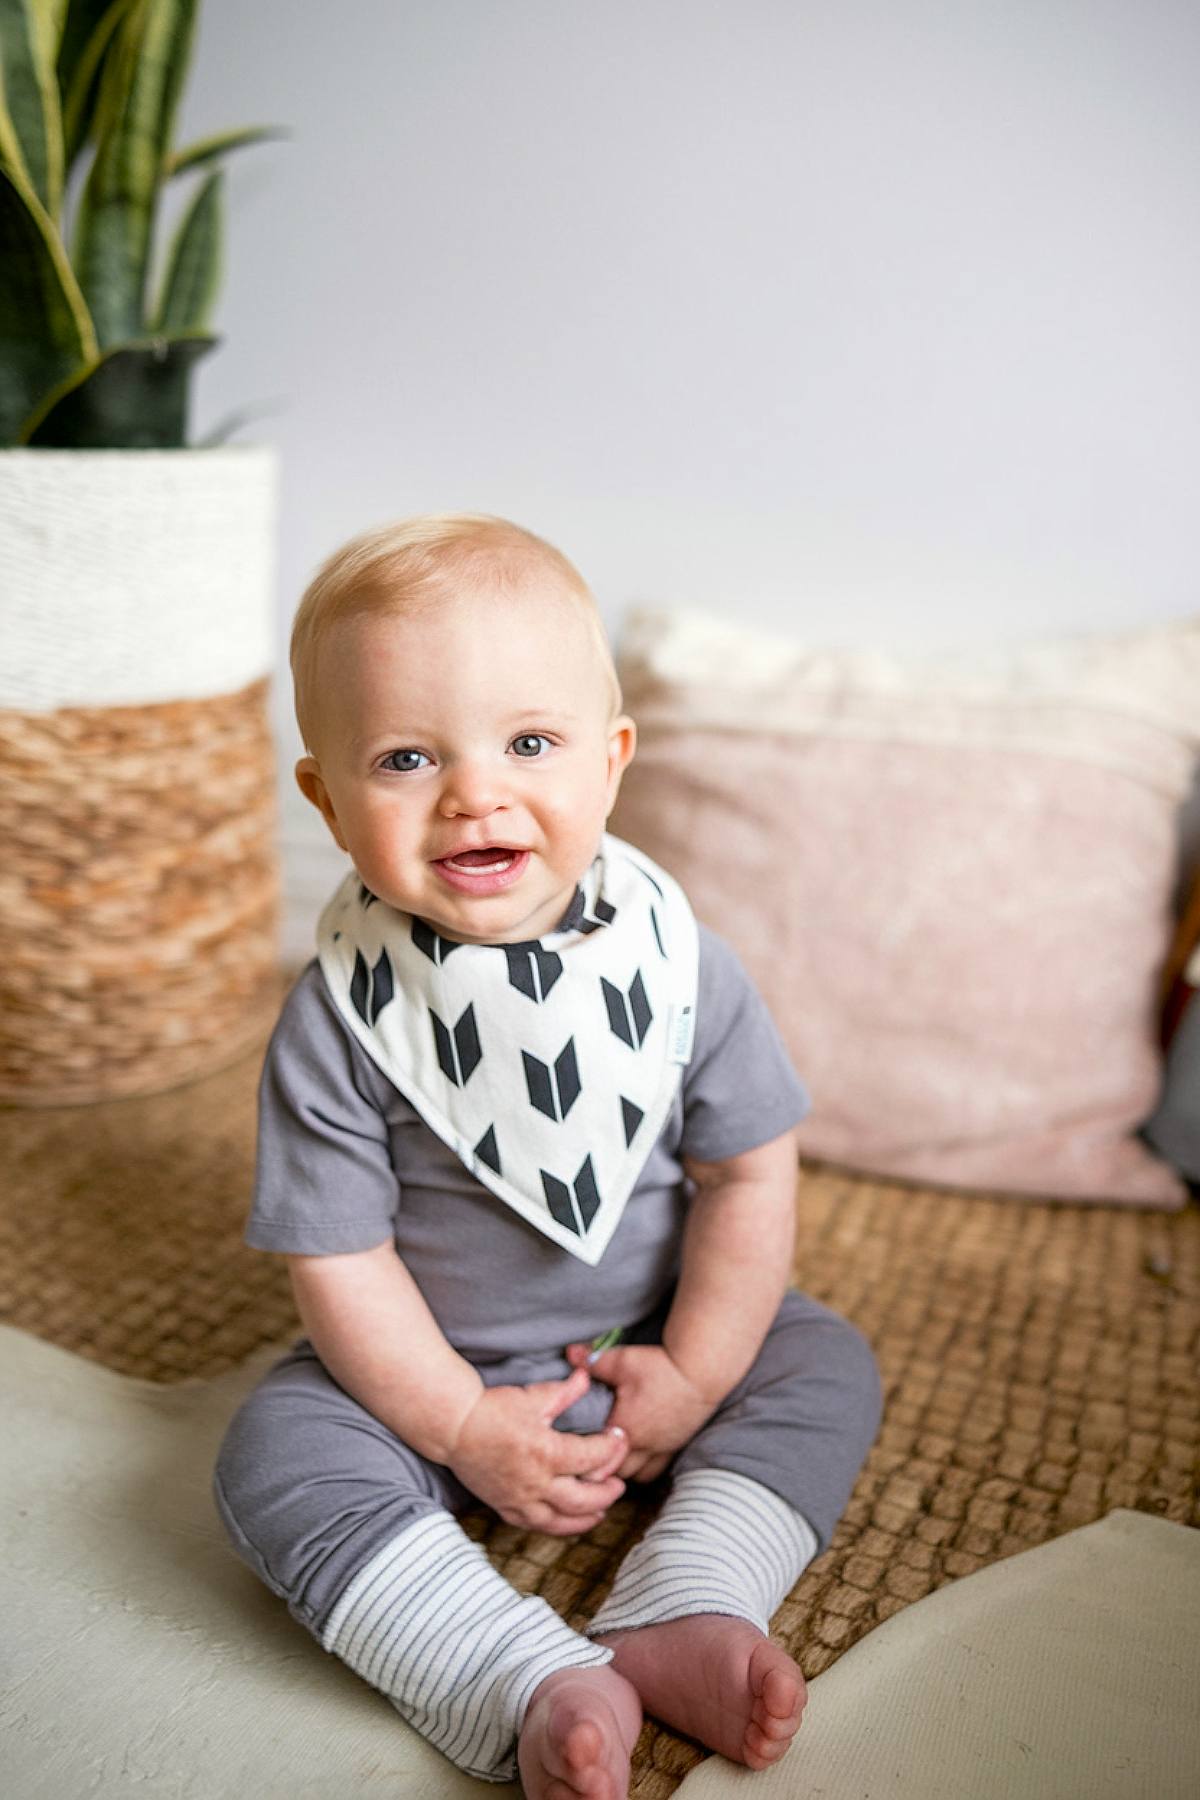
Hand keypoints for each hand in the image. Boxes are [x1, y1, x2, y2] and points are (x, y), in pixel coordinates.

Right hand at [448, 1365, 627, 1534]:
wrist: (454, 1427)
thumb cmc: (492, 1409)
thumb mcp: (532, 1396)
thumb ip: (564, 1391)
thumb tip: (587, 1377)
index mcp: (547, 1452)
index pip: (592, 1458)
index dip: (612, 1448)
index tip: (619, 1439)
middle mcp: (536, 1482)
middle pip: (583, 1499)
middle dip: (606, 1493)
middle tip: (619, 1486)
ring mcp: (520, 1499)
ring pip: (561, 1521)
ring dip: (586, 1518)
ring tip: (601, 1512)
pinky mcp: (505, 1507)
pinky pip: (536, 1526)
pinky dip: (556, 1526)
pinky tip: (566, 1521)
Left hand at [564, 1342, 717, 1481]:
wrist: (702, 1371)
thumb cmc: (661, 1367)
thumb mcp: (622, 1361)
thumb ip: (593, 1362)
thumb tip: (569, 1354)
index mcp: (624, 1430)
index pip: (597, 1459)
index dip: (584, 1458)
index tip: (575, 1448)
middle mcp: (644, 1446)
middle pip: (617, 1474)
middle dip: (603, 1468)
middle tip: (592, 1452)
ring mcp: (663, 1448)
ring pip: (639, 1475)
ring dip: (625, 1468)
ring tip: (615, 1453)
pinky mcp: (677, 1444)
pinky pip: (658, 1467)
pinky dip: (646, 1464)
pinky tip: (640, 1450)